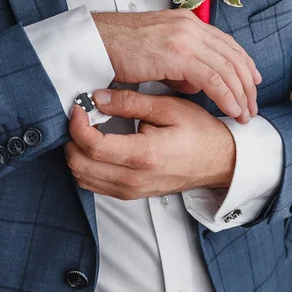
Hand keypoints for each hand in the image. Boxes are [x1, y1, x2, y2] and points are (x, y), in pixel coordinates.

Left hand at [65, 89, 235, 199]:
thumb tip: (98, 97)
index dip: (77, 125)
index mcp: (143, 155)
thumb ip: (130, 102)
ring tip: (86, 129)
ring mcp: (131, 190)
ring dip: (77, 153)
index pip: (93, 146)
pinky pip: (96, 185)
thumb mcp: (168, 108)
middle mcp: (133, 179)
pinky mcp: (132, 194)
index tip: (78, 107)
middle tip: (79, 117)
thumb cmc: (199, 133)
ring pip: (83, 178)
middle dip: (71, 139)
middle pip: (80, 166)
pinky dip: (87, 165)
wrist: (221, 161)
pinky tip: (96, 145)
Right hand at [93, 9, 260, 122]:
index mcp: (187, 22)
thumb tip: (192, 82)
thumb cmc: (119, 48)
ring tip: (245, 114)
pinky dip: (226, 96)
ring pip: (227, 68)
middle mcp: (191, 26)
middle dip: (247, 84)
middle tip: (253, 105)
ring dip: (241, 94)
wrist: (95, 41)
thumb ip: (179, 65)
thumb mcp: (157, 51)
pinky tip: (232, 109)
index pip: (227, 43)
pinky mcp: (177, 54)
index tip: (253, 83)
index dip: (245, 64)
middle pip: (233, 56)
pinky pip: (212, 78)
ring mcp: (185, 38)